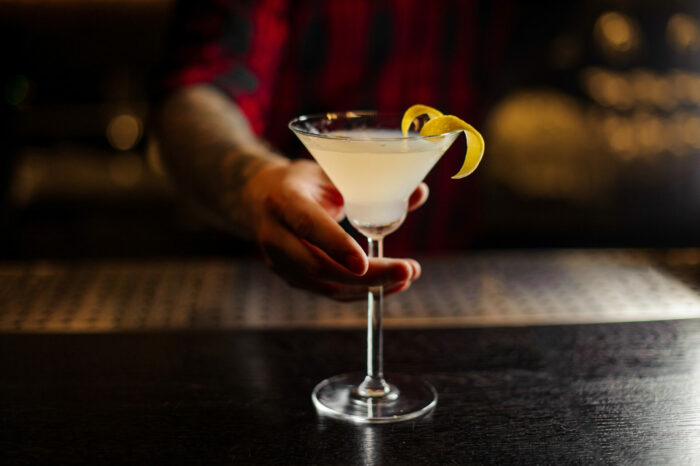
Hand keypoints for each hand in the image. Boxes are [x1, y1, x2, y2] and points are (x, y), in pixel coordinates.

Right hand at [243, 159, 427, 300]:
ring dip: (368, 288)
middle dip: (367, 276)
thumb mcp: (331, 170)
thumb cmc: (304, 181)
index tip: (364, 262)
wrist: (261, 198)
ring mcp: (279, 261)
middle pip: (318, 265)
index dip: (335, 245)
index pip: (307, 225)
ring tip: (406, 277)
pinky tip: (389, 284)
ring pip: (324, 285)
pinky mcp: (290, 277)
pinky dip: (359, 291)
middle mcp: (276, 234)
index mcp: (284, 199)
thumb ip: (370, 183)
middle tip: (407, 271)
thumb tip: (420, 192)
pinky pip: (326, 291)